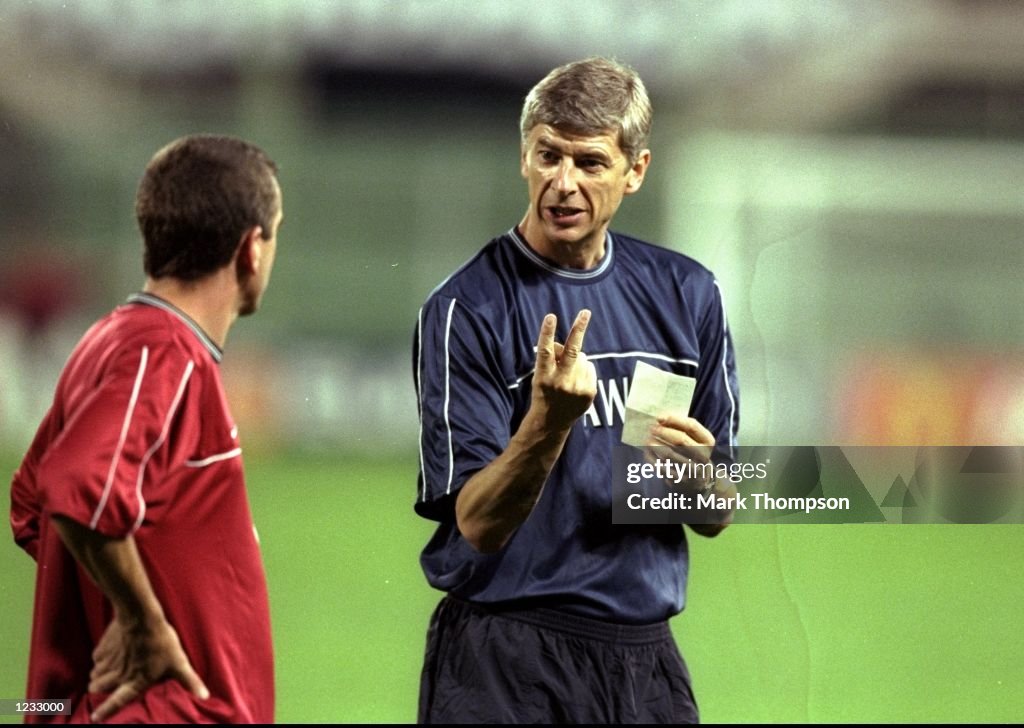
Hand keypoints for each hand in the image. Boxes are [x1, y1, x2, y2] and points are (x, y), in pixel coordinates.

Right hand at [88, 614, 208, 721]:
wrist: (141, 616)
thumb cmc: (162, 641)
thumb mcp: (178, 662)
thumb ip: (189, 680)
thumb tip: (205, 696)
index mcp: (135, 681)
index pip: (117, 702)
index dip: (106, 711)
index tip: (94, 718)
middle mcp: (118, 675)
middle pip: (99, 688)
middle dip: (100, 688)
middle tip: (104, 685)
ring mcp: (108, 662)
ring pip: (95, 674)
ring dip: (99, 674)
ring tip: (107, 670)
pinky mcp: (103, 648)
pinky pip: (96, 658)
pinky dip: (100, 658)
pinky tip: (109, 653)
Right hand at [530, 310, 597, 431]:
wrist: (552, 422)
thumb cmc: (545, 391)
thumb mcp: (540, 375)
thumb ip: (553, 359)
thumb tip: (569, 343)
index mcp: (544, 376)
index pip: (546, 350)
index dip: (548, 332)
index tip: (551, 316)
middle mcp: (561, 382)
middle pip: (573, 351)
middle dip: (579, 328)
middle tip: (585, 311)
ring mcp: (577, 388)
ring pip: (582, 357)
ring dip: (576, 360)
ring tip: (568, 375)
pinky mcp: (589, 393)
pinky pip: (590, 368)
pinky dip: (584, 370)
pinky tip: (576, 382)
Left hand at [645, 413, 715, 493]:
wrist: (697, 480)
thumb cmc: (691, 451)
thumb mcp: (694, 438)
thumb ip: (681, 426)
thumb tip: (660, 419)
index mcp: (708, 442)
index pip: (691, 426)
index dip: (674, 419)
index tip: (659, 417)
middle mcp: (703, 456)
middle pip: (681, 439)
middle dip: (663, 432)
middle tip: (651, 428)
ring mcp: (692, 469)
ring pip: (669, 453)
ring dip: (655, 443)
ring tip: (648, 438)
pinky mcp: (679, 479)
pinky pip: (662, 466)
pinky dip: (652, 457)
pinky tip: (648, 451)